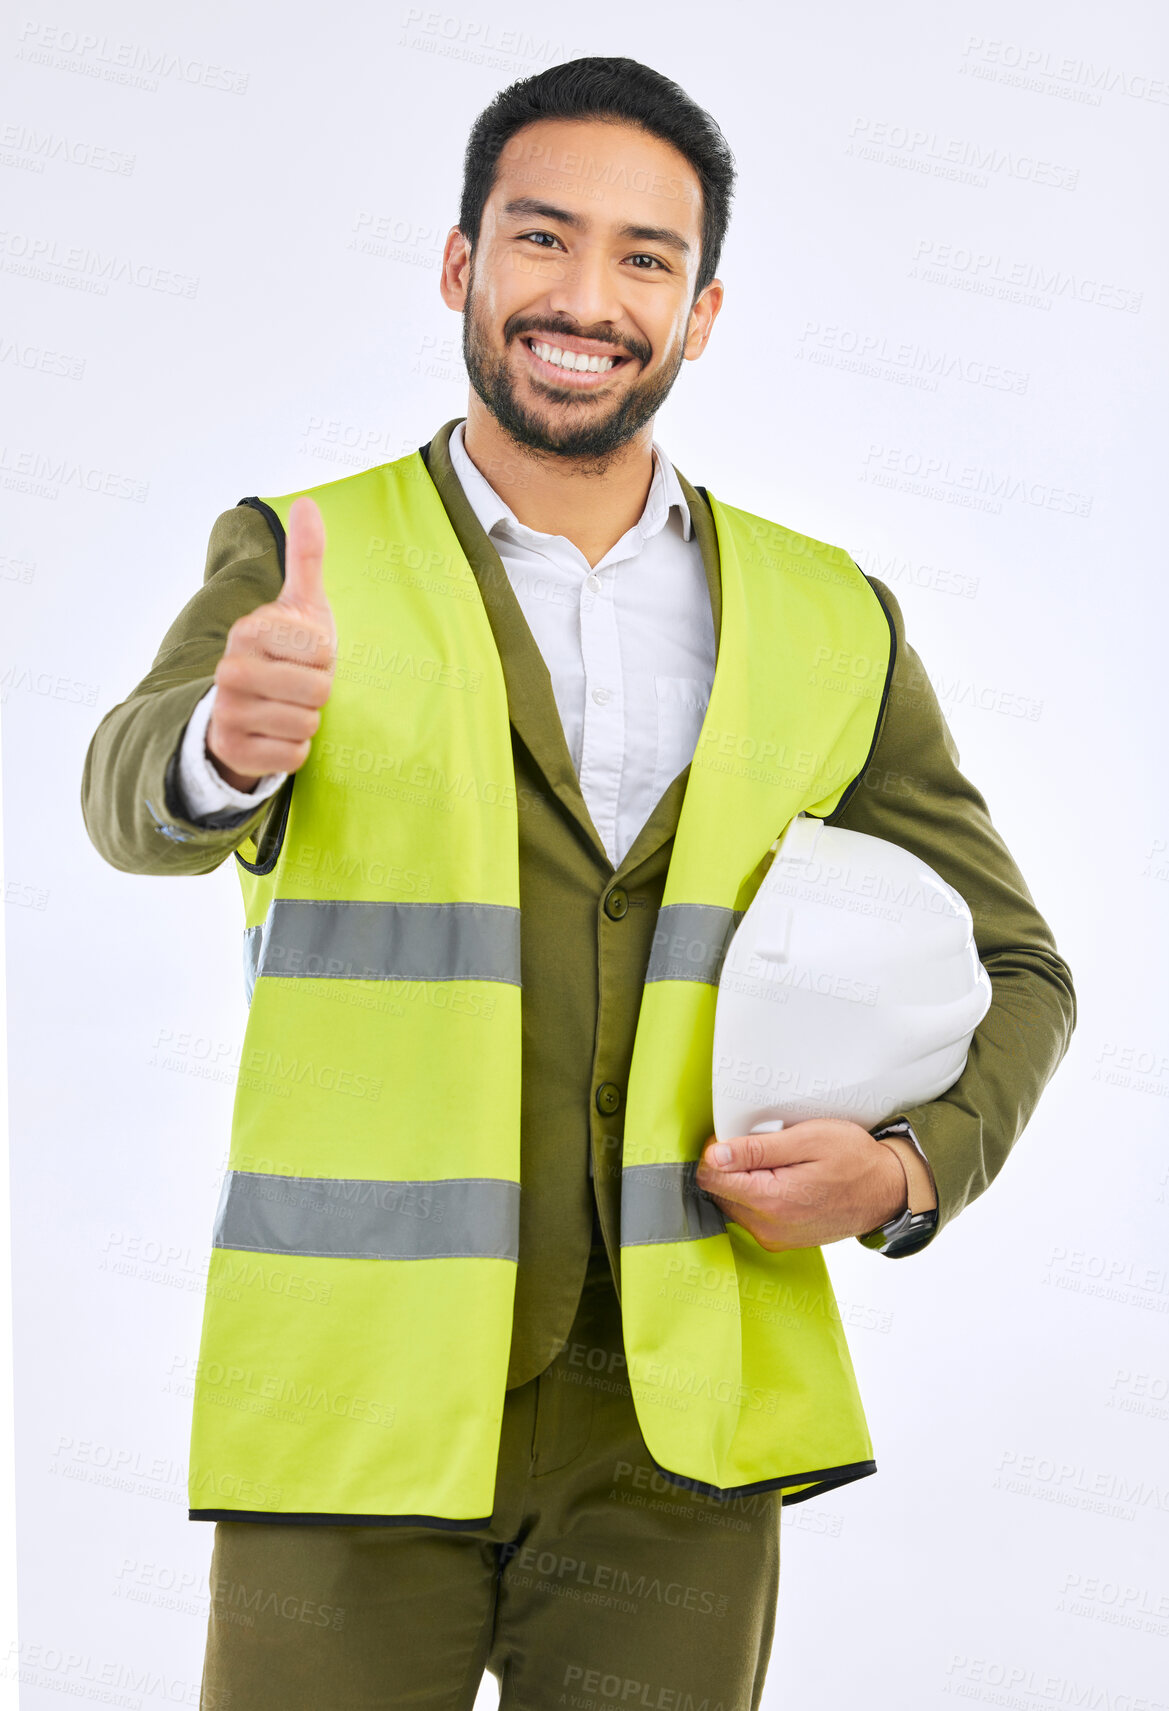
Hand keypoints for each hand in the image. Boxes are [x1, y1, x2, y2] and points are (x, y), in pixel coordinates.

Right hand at [207, 497, 335, 789]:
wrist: (249, 708)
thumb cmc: (286, 653)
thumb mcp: (300, 605)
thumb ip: (306, 557)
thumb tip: (308, 503)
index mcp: (249, 630)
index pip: (322, 651)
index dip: (325, 658)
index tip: (304, 656)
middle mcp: (230, 669)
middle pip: (318, 691)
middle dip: (318, 692)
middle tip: (297, 685)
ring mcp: (227, 711)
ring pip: (306, 724)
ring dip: (307, 721)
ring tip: (285, 708)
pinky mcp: (233, 751)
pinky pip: (293, 756)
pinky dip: (294, 749)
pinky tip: (275, 735)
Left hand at [694, 1119, 907, 1251]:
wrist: (886, 1191)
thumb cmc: (854, 1160)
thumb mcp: (808, 1139)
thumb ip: (757, 1149)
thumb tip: (716, 1156)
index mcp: (772, 1200)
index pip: (711, 1178)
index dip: (717, 1151)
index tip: (736, 1137)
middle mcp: (768, 1227)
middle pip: (718, 1192)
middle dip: (732, 1167)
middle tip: (767, 1149)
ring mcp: (774, 1238)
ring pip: (732, 1204)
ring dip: (745, 1181)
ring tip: (779, 1165)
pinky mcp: (780, 1240)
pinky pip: (750, 1215)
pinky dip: (758, 1195)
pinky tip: (783, 1181)